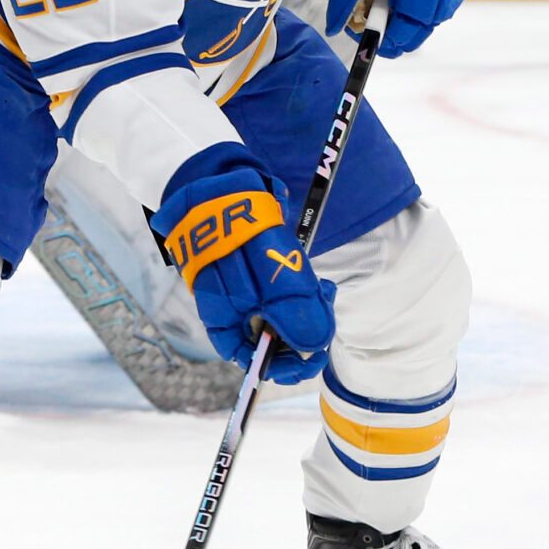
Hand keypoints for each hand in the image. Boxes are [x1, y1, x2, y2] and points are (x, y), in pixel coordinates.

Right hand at [152, 159, 336, 382]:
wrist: (223, 182)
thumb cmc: (241, 229)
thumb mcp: (275, 276)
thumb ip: (295, 314)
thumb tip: (314, 347)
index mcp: (224, 321)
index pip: (255, 362)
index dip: (287, 366)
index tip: (315, 356)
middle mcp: (233, 313)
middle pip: (275, 342)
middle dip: (306, 332)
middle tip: (325, 305)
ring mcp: (245, 294)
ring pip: (284, 320)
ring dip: (309, 310)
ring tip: (323, 289)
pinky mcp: (258, 277)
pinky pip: (284, 297)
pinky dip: (303, 293)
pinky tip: (317, 282)